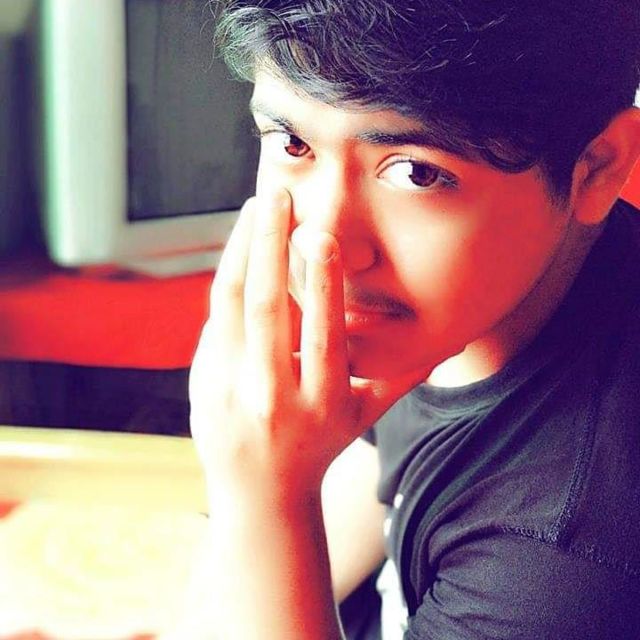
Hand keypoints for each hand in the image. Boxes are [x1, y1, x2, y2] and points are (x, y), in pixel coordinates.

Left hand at [189, 189, 430, 493]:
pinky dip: (228, 277)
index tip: (322, 234)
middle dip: (272, 245)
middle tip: (278, 195)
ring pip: (233, 305)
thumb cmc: (319, 447)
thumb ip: (401, 378)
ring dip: (242, 250)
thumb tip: (449, 339)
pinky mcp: (204, 382)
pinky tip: (240, 247)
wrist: (259, 495)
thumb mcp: (364, 418)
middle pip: (270, 308)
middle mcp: (274, 396)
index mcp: (323, 403)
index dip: (324, 283)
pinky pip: (216, 319)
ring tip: (255, 208)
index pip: (325, 335)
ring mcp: (232, 389)